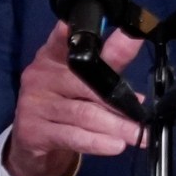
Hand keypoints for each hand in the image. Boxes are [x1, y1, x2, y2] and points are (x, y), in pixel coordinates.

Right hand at [4, 22, 144, 175]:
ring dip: (115, 126)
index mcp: (53, 55)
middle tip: (143, 115)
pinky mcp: (32, 130)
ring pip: (83, 113)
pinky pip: (72, 136)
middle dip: (118, 102)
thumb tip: (137, 76)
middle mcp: (40, 75)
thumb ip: (109, 69)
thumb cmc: (64, 102)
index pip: (65, 40)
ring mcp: (34, 102)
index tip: (105, 30)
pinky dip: (96, 142)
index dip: (80, 34)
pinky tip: (115, 145)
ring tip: (138, 135)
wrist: (31, 140)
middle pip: (86, 84)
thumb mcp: (84, 81)